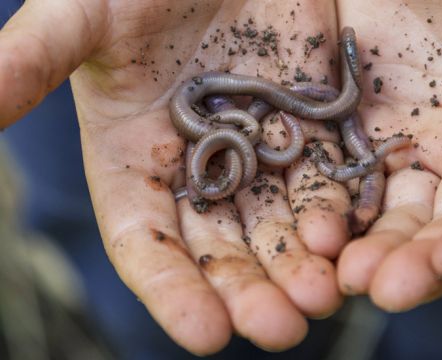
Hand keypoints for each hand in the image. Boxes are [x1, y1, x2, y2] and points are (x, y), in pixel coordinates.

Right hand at [0, 0, 351, 353]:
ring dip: (301, 264)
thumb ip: (31, 59)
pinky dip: (338, 211)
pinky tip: (354, 241)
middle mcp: (196, 168)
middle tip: (281, 330)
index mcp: (133, 158)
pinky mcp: (304, 125)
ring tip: (324, 296)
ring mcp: (255, 150)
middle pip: (222, 246)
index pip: (147, 242)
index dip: (170, 289)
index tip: (203, 334)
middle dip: (249, 290)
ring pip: (280, 223)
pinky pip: (325, 178)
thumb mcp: (83, 15)